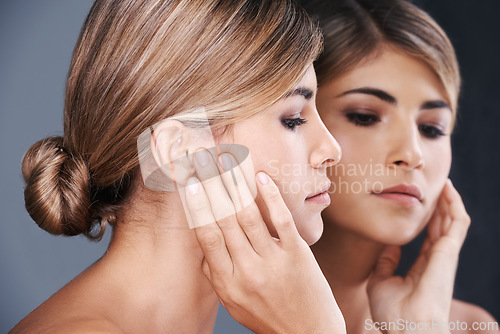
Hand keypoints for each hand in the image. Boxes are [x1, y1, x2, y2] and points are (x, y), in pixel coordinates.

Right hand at [184, 150, 344, 333]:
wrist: (307, 333)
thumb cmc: (267, 315)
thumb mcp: (232, 302)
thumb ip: (215, 272)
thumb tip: (203, 240)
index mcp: (227, 282)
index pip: (207, 236)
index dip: (197, 206)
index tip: (189, 182)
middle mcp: (248, 270)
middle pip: (225, 220)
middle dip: (211, 185)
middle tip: (203, 159)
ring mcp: (274, 262)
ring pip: (250, 215)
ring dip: (236, 184)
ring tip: (226, 161)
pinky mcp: (297, 254)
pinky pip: (281, 219)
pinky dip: (270, 196)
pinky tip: (261, 177)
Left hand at [367, 180, 470, 333]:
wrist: (406, 329)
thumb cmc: (394, 313)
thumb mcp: (381, 282)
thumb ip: (386, 261)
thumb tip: (389, 245)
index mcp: (423, 268)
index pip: (428, 240)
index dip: (426, 222)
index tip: (419, 206)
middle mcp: (437, 261)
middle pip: (442, 228)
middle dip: (440, 208)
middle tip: (433, 188)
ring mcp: (445, 256)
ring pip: (452, 222)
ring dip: (449, 202)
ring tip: (443, 183)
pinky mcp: (449, 253)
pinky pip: (457, 224)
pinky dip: (455, 205)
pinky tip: (448, 191)